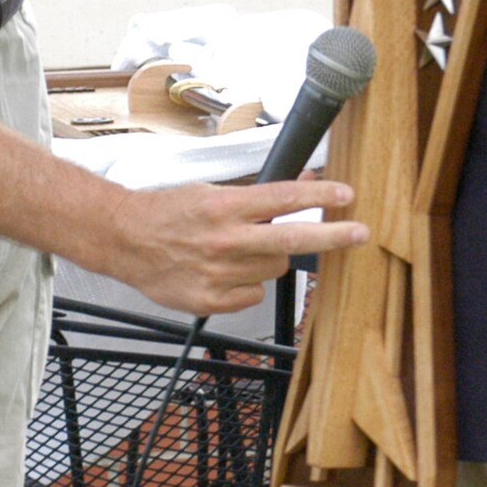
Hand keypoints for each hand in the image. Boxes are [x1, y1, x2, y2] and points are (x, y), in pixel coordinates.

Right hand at [107, 179, 366, 314]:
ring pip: (274, 270)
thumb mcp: (212, 192)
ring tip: (239, 250)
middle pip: (291, 240)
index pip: (282, 199)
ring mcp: (219, 274)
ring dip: (269, 259)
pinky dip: (248, 284)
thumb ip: (256, 197)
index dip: (319, 196)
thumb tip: (302, 185)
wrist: (125, 241)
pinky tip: (225, 272)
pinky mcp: (211, 301)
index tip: (347, 194)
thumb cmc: (168, 212)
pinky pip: (253, 294)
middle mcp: (224, 241)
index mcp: (224, 207)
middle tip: (361, 233)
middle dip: (332, 236)